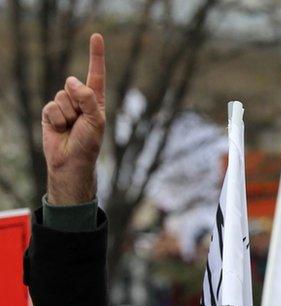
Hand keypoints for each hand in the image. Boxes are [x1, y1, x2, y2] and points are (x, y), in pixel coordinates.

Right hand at [41, 33, 105, 204]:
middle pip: (75, 86)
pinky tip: (60, 130)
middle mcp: (80, 100)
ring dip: (68, 114)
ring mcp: (64, 106)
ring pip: (62, 96)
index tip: (96, 36)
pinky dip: (57, 119)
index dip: (96, 56)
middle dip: (78, 103)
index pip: (96, 75)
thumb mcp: (97, 120)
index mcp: (96, 101)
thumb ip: (88, 98)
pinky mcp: (50, 113)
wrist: (72, 161)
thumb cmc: (89, 143)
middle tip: (81, 122)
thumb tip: (71, 80)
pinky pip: (52, 106)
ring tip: (72, 128)